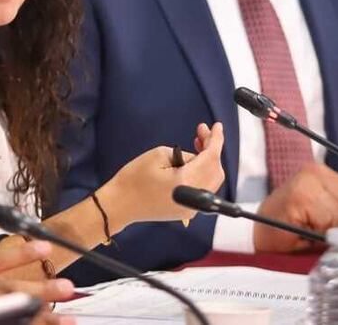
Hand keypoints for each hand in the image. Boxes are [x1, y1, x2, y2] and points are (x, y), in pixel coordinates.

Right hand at [102, 123, 225, 224]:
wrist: (120, 204)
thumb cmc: (133, 180)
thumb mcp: (158, 155)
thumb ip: (184, 154)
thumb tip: (197, 157)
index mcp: (188, 182)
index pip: (211, 158)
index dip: (216, 139)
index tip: (217, 126)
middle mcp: (195, 198)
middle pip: (216, 170)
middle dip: (212, 149)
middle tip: (200, 132)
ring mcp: (192, 208)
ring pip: (212, 180)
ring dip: (208, 161)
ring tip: (197, 144)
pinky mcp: (187, 211)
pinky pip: (203, 188)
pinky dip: (202, 173)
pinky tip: (192, 162)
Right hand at [255, 162, 337, 252]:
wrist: (260, 231)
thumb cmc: (290, 223)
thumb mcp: (324, 213)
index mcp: (320, 172)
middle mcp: (313, 172)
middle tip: (327, 231)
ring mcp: (305, 183)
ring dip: (329, 229)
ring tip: (312, 228)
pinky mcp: (299, 198)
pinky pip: (326, 221)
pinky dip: (319, 232)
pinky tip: (305, 229)